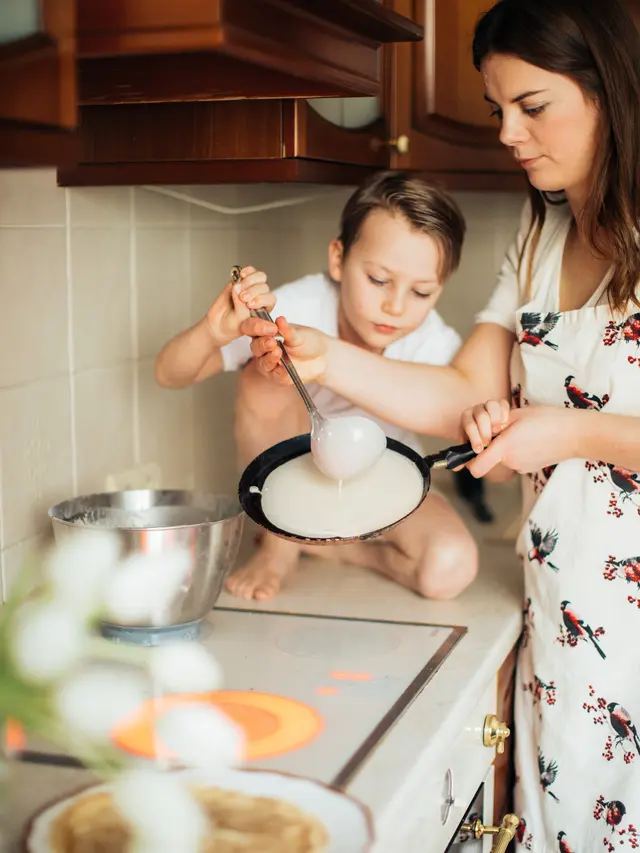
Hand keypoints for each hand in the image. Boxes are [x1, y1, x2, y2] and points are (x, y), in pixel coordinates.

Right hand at [206, 266, 275, 346]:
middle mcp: (260, 298)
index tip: (249, 305)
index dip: (261, 299)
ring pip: (260, 277)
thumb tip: (240, 290)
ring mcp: (251, 288)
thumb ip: (243, 309)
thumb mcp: (243, 326)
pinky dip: (247, 271)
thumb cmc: (233, 327)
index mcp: (265, 309)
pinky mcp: (242, 281)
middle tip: (242, 298)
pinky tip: (242, 275)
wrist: (218, 323)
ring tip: (238, 287)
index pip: (270, 300)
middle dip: (253, 291)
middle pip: (264, 287)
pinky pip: (250, 271)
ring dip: (250, 281)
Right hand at [239, 316, 329, 384]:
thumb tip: (280, 320)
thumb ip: (288, 330)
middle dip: (263, 345)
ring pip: (263, 363)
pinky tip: (284, 367)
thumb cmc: (308, 341)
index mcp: (266, 334)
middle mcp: (265, 349)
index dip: (258, 329)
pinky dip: (279, 372)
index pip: (255, 331)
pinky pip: (276, 375)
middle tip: (271, 342)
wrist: (322, 357)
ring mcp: (270, 364)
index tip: (270, 328)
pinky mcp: (278, 376)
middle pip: (256, 348)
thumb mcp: (299, 334)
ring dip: (269, 358)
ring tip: (277, 352)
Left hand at [462, 403, 578, 476]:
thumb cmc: (547, 419)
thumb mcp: (517, 415)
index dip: (468, 461)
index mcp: (505, 448)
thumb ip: (496, 425)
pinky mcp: (530, 468)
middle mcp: (511, 461)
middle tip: (504, 428)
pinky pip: (515, 459)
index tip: (473, 449)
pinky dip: (517, 451)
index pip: (476, 467)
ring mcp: (522, 467)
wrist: (576, 434)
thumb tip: (485, 431)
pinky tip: (531, 439)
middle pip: (489, 457)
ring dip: (505, 447)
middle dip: (491, 444)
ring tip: (522, 431)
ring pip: (503, 458)